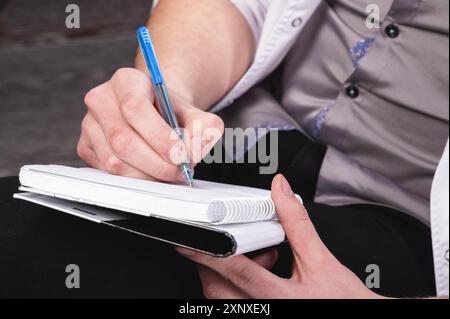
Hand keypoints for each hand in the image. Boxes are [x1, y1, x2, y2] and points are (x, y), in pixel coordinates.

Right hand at [77, 68, 223, 180]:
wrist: (154, 111)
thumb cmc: (170, 111)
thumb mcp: (195, 113)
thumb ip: (206, 128)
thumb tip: (196, 150)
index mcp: (126, 81)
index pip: (135, 109)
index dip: (160, 137)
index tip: (181, 155)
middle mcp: (101, 99)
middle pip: (123, 141)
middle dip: (157, 164)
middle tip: (180, 171)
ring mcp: (89, 124)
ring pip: (114, 162)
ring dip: (147, 175)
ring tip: (168, 171)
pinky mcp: (86, 147)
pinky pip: (107, 172)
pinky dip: (134, 179)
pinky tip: (150, 171)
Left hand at [177, 174, 381, 298]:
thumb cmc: (343, 300)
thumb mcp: (321, 259)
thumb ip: (297, 224)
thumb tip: (280, 191)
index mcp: (280, 298)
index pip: (236, 272)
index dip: (210, 254)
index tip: (188, 242)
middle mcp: (266, 311)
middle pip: (219, 291)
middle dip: (214, 264)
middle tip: (225, 244)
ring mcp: (263, 316)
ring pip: (223, 299)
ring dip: (226, 275)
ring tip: (259, 260)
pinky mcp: (262, 314)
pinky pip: (235, 302)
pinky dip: (236, 286)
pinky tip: (259, 274)